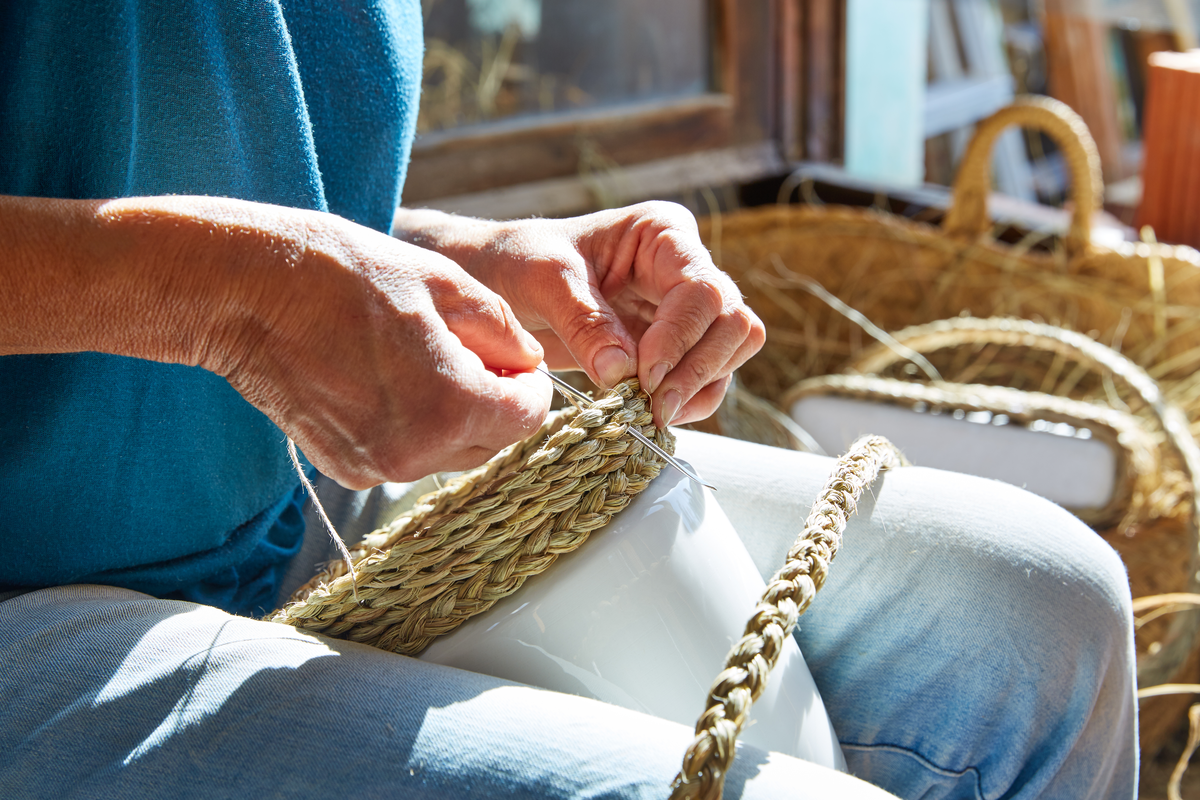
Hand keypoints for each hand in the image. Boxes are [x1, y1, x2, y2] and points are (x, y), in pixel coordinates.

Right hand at [192, 201, 552, 488]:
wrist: (243, 293)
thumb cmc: (340, 275)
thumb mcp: (443, 282)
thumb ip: (502, 328)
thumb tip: (530, 357)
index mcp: (451, 405)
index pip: (529, 414)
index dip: (530, 381)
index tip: (511, 353)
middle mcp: (416, 453)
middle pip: (494, 441)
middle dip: (495, 399)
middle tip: (466, 349)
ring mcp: (376, 468)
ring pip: (453, 454)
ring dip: (457, 416)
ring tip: (421, 360)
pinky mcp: (346, 468)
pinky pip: (408, 456)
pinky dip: (415, 427)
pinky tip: (386, 380)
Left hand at [393, 202, 764, 427]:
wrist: (499, 285)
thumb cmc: (519, 265)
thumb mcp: (543, 282)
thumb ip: (584, 322)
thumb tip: (622, 372)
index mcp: (662, 234)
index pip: (701, 289)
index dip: (680, 337)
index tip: (643, 375)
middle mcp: (685, 266)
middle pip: (732, 321)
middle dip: (698, 368)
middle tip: (653, 407)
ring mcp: (686, 308)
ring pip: (732, 350)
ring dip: (701, 387)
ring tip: (651, 413)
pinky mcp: (677, 346)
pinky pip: (709, 377)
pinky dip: (692, 401)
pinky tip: (653, 413)